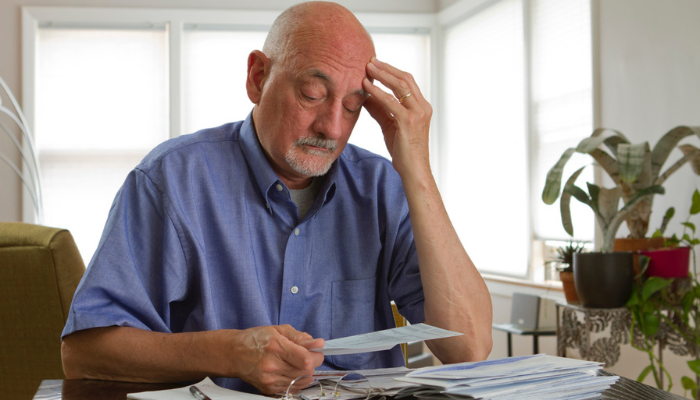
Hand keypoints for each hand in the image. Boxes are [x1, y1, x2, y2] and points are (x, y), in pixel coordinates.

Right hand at [229, 325, 324, 394]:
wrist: (234, 354)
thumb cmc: (255, 339)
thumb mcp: (278, 330)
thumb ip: (300, 337)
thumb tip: (318, 344)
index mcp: (276, 347)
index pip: (306, 359)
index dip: (317, 356)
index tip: (316, 351)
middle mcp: (272, 366)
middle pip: (306, 371)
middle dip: (312, 363)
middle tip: (306, 355)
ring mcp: (270, 380)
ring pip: (301, 381)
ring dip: (305, 372)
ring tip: (297, 362)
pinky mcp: (268, 389)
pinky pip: (292, 388)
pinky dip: (297, 380)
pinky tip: (290, 371)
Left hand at [362, 57, 432, 177]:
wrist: (414, 171)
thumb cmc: (404, 151)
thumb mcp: (390, 126)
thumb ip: (380, 110)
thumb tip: (365, 97)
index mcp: (421, 106)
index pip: (407, 81)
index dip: (391, 71)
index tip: (376, 64)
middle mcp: (423, 107)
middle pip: (405, 78)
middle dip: (386, 68)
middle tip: (370, 60)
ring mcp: (418, 113)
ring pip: (400, 85)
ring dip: (382, 74)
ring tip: (367, 68)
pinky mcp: (408, 121)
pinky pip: (391, 101)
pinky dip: (377, 91)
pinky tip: (366, 86)